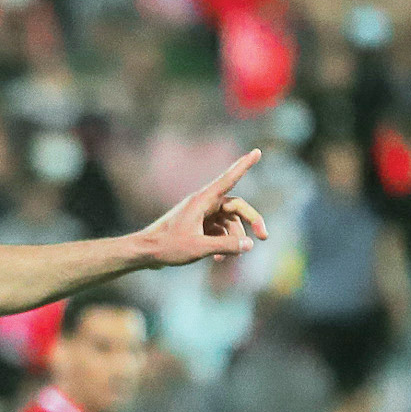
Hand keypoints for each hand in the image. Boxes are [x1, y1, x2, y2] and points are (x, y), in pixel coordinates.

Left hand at [140, 150, 268, 266]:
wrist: (145, 252)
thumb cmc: (168, 247)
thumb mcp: (199, 248)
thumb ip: (226, 246)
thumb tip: (250, 244)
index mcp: (203, 201)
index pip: (229, 179)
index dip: (244, 165)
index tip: (257, 151)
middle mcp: (204, 204)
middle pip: (237, 207)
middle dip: (252, 220)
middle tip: (265, 236)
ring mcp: (201, 214)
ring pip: (228, 222)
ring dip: (233, 238)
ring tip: (228, 258)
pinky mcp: (197, 225)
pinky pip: (218, 230)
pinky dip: (222, 243)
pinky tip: (219, 260)